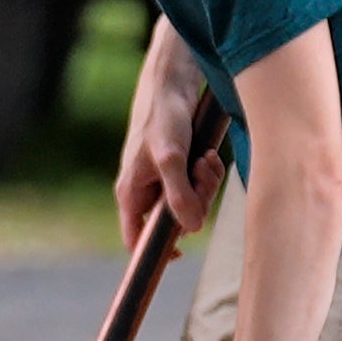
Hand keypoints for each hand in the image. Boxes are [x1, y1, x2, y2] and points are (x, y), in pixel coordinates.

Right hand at [117, 59, 227, 250]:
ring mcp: (162, 179)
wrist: (171, 86)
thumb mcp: (171, 158)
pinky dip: (208, 172)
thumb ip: (179, 195)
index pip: (135, 239)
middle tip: (201, 176)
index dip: (154, 251)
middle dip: (195, 201)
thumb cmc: (162, 118)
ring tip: (206, 159)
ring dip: (205, 183)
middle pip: (173, 219)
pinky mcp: (179, 167)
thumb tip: (191, 229)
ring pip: (191, 200)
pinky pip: (198, 183)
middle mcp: (145, 190)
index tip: (177, 255)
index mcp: (132, 194)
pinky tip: (209, 155)